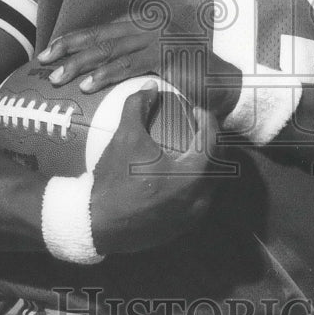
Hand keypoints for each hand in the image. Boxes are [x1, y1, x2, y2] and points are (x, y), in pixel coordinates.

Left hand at [38, 19, 239, 119]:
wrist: (227, 84)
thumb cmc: (190, 76)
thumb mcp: (158, 61)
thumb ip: (133, 56)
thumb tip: (97, 67)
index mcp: (145, 22)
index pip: (102, 29)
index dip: (73, 39)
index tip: (48, 51)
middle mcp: (150, 25)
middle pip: (100, 37)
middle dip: (68, 50)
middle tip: (43, 62)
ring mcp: (158, 38)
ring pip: (110, 51)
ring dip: (81, 65)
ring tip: (59, 78)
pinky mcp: (166, 55)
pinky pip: (129, 66)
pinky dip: (106, 76)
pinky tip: (88, 86)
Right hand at [90, 82, 218, 254]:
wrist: (95, 224)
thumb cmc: (114, 179)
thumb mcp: (125, 136)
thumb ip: (139, 105)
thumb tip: (151, 85)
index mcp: (192, 175)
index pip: (214, 141)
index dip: (208, 121)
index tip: (197, 111)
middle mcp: (199, 199)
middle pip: (218, 164)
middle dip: (210, 143)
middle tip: (195, 128)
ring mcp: (191, 217)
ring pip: (209, 185)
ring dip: (203, 165)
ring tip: (187, 150)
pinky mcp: (181, 229)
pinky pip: (196, 201)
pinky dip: (192, 185)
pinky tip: (174, 175)